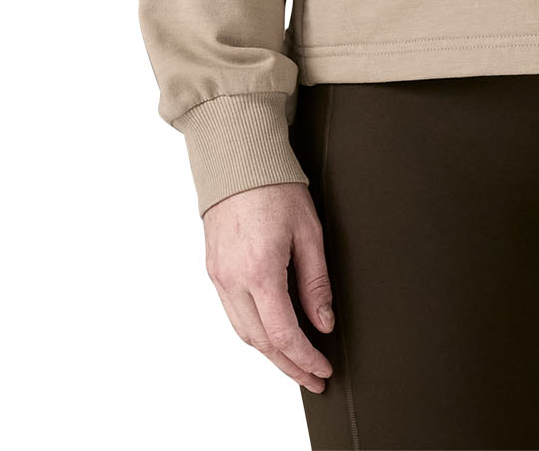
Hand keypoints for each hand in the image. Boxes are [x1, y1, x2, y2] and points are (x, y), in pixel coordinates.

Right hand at [203, 182, 335, 392]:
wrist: (238, 159)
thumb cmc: (276, 187)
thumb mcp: (309, 232)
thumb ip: (316, 282)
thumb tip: (324, 323)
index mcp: (260, 272)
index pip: (284, 334)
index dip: (306, 358)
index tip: (323, 370)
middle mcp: (233, 280)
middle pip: (261, 342)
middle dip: (289, 366)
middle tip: (313, 378)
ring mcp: (219, 277)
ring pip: (244, 332)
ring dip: (270, 353)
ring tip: (296, 362)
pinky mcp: (214, 270)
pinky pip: (233, 313)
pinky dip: (254, 331)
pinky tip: (272, 333)